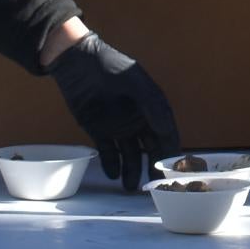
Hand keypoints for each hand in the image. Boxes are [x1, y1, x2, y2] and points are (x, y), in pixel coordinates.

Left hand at [47, 27, 182, 180]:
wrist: (75, 62)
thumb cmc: (108, 66)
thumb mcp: (134, 82)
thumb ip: (151, 104)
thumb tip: (166, 128)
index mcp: (151, 105)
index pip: (166, 132)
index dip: (170, 150)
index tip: (174, 169)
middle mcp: (138, 118)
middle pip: (150, 147)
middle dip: (152, 166)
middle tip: (153, 184)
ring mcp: (118, 125)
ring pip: (130, 153)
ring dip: (131, 169)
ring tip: (130, 186)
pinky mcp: (98, 130)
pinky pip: (108, 151)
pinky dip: (111, 163)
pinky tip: (113, 174)